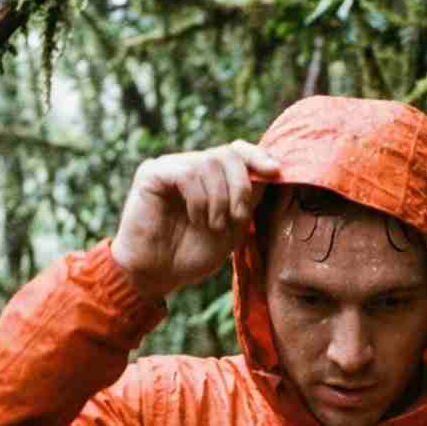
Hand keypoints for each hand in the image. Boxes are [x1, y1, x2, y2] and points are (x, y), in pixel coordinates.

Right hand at [112, 140, 280, 299]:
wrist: (156, 275)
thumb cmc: (191, 254)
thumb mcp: (231, 229)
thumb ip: (248, 200)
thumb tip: (271, 170)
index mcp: (210, 177)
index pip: (237, 150)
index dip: (257, 156)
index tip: (275, 172)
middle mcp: (190, 165)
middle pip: (228, 154)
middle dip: (241, 187)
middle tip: (237, 218)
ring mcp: (170, 167)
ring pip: (209, 163)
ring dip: (219, 199)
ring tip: (214, 225)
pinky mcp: (151, 173)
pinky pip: (186, 174)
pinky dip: (199, 200)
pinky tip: (196, 220)